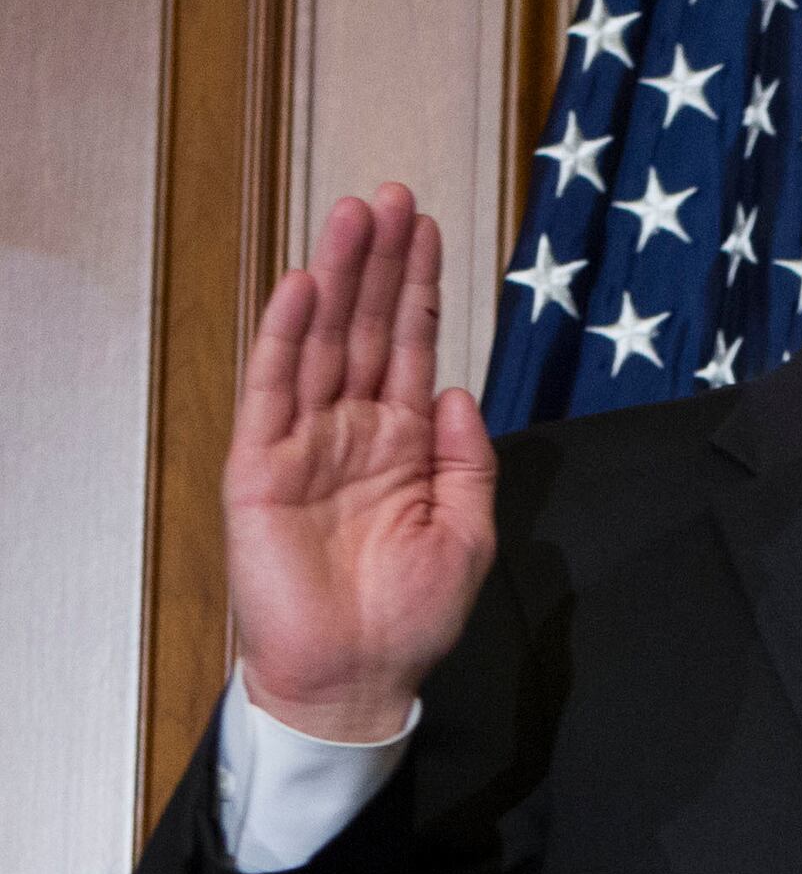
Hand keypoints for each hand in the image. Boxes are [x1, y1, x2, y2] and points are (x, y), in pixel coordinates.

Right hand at [227, 187, 496, 740]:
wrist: (360, 677)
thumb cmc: (412, 614)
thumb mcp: (469, 530)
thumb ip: (468, 458)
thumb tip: (456, 388)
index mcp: (404, 444)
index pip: (410, 346)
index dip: (419, 288)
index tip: (429, 229)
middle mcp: (353, 432)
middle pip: (366, 328)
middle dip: (379, 263)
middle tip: (393, 195)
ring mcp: (305, 445)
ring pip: (321, 343)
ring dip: (336, 279)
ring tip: (354, 216)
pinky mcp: (261, 468)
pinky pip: (273, 392)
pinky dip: (286, 338)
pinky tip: (304, 289)